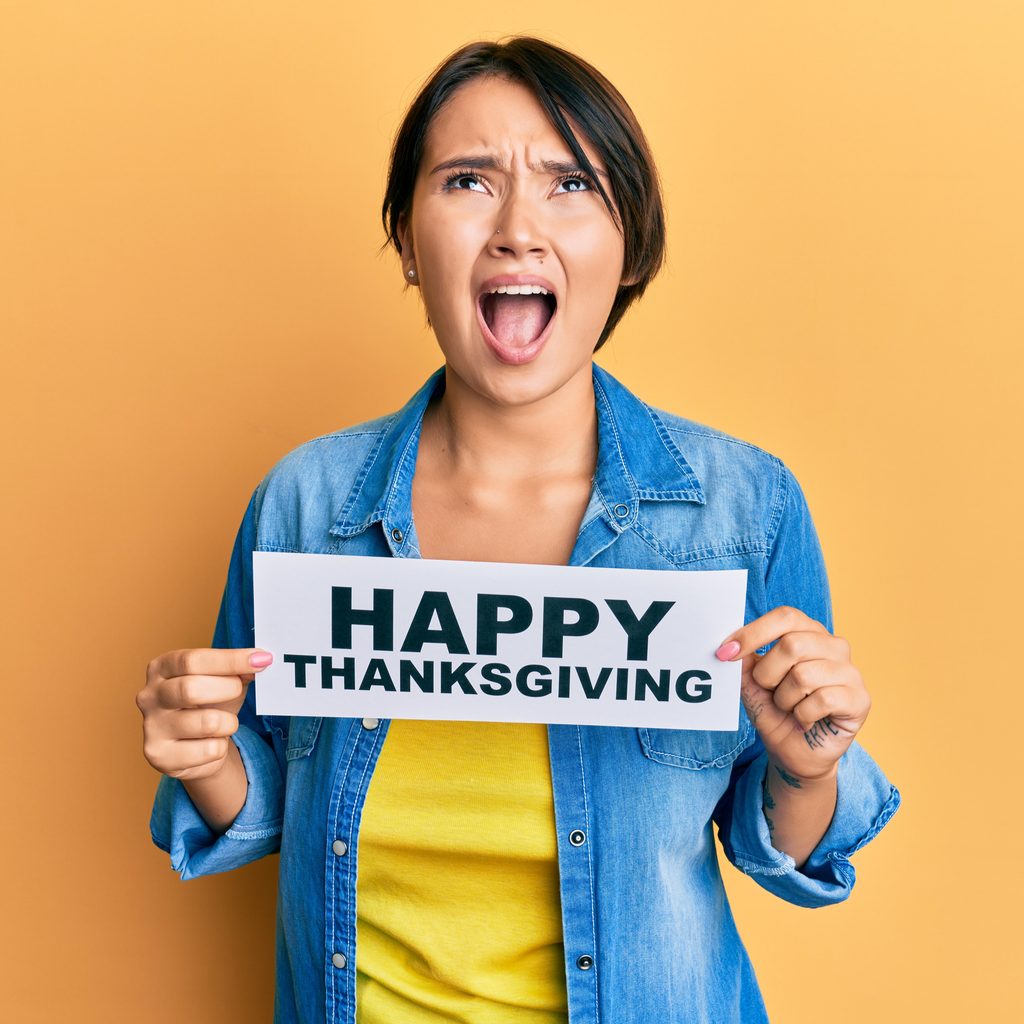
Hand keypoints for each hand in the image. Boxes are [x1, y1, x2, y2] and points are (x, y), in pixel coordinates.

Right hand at [135, 648, 272, 782]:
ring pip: (206, 723)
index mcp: (161, 668)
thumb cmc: (210, 705)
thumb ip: (238, 670)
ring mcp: (151, 727)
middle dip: (227, 689)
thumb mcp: (223, 681)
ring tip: (226, 723)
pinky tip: (211, 744)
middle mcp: (149, 695)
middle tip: (239, 690)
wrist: (196, 749)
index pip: (193, 660)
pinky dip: (221, 747)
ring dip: (229, 723)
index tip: (261, 659)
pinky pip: (208, 750)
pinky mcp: (160, 756)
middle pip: (191, 689)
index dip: (229, 660)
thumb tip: (260, 661)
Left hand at [715, 606, 870, 781]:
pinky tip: (805, 721)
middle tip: (769, 691)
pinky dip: (802, 715)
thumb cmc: (775, 711)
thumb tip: (732, 644)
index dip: (753, 633)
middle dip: (768, 674)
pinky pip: (821, 700)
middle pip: (792, 644)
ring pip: (803, 675)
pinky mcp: (860, 699)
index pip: (784, 617)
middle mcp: (834, 645)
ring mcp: (850, 671)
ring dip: (785, 700)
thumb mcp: (752, 684)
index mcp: (808, 632)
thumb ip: (744, 662)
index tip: (725, 653)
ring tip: (790, 708)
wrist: (794, 752)